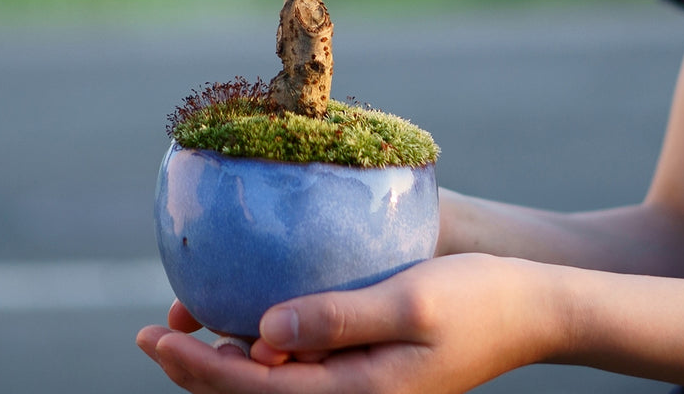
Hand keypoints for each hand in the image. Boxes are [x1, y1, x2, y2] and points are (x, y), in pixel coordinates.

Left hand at [136, 254, 564, 393]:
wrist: (531, 310)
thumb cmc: (477, 298)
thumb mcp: (411, 300)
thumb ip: (336, 319)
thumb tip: (261, 334)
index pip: (257, 391)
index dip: (198, 368)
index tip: (154, 337)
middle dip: (198, 370)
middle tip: (152, 332)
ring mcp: (362, 389)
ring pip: (274, 386)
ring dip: (225, 361)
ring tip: (185, 324)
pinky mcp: (370, 371)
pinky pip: (300, 368)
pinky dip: (262, 351)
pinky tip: (250, 319)